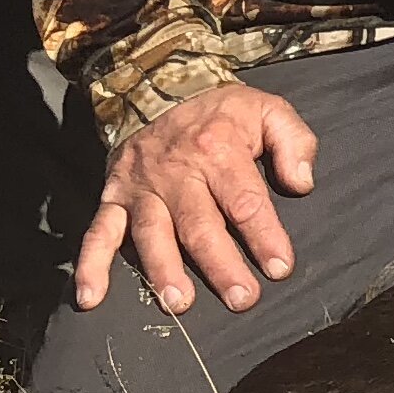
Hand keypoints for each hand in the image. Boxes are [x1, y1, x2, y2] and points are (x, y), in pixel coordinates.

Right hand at [74, 82, 318, 316]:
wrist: (157, 88)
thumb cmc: (221, 112)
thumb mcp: (268, 110)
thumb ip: (294, 143)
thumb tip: (302, 184)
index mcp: (218, 150)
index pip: (245, 201)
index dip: (264, 236)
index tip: (279, 268)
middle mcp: (177, 172)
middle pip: (199, 225)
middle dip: (220, 265)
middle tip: (241, 299)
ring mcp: (141, 188)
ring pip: (152, 233)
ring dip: (162, 270)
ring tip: (178, 304)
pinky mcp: (114, 197)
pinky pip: (99, 232)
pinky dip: (91, 265)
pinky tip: (91, 297)